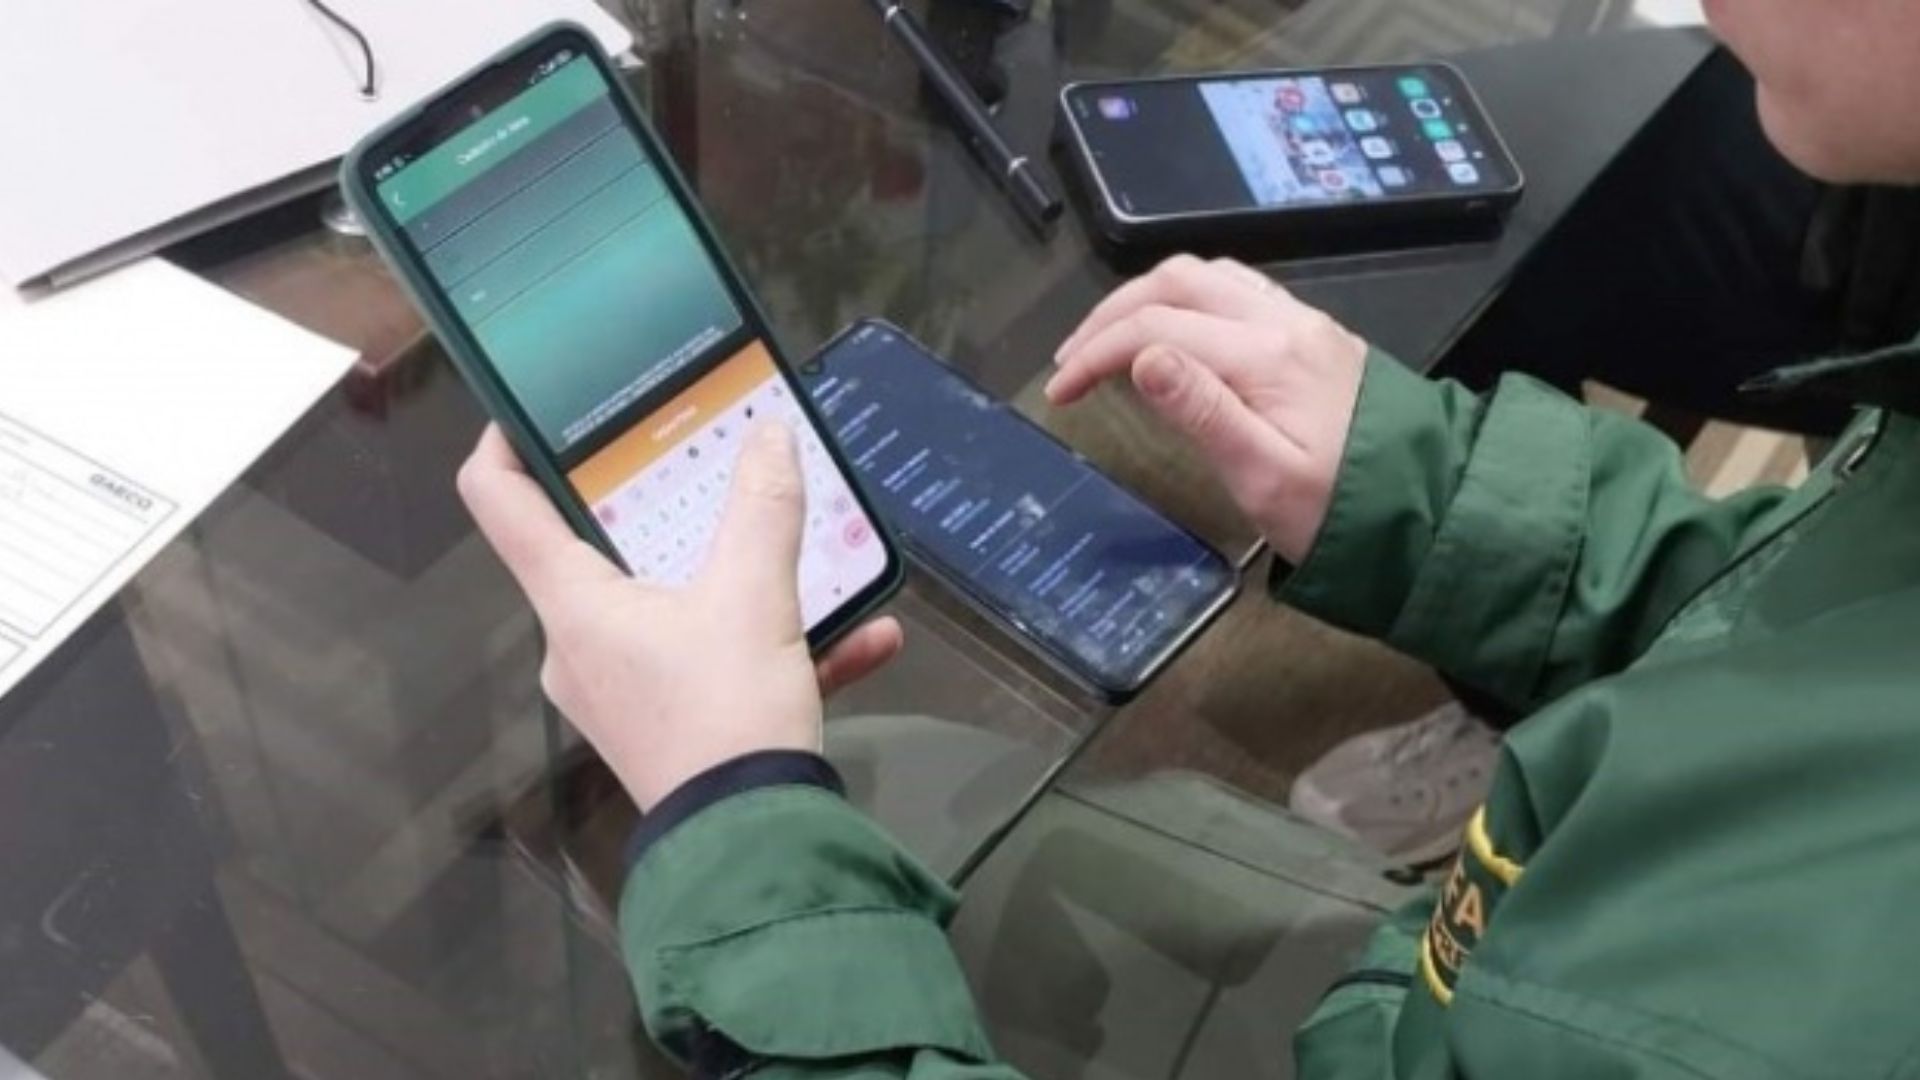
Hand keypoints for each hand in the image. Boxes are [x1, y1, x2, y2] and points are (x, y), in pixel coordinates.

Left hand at [457, 422, 903, 810]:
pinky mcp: (669, 727)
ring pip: (677, 607)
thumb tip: (769, 435)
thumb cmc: (727, 715)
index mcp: (572, 601)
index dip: (508, 437)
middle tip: (707, 459)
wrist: (756, 849)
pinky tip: (867, 638)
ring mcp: (622, 690)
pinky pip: (720, 663)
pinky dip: (782, 646)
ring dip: (747, 579)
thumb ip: (764, 509)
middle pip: (600, 548)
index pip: (500, 500)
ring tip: (811, 552)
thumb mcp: (756, 598)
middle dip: (664, 504)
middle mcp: (579, 644)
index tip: (542, 401)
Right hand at [1045, 255, 1368, 563]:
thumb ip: (1204, 414)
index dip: (1097, 353)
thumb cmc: (1342, 512)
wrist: (1431, 509)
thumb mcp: (1267, 479)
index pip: (1157, 329)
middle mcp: (1283, 322)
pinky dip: (1187, 299)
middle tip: (1072, 360)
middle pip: (1177, 282)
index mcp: (1265, 356)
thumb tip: (1145, 358)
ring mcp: (1301, 323)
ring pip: (1208, 275)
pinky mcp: (1313, 335)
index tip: (1060, 392)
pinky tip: (1173, 333)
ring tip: (1111, 342)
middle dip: (1112, 314)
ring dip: (1148, 298)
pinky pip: (1237, 289)